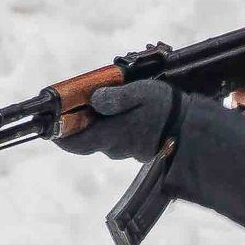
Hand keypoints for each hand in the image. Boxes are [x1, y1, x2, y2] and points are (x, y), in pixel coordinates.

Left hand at [53, 79, 178, 161]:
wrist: (193, 130)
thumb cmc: (167, 109)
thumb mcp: (141, 93)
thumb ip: (115, 97)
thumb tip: (93, 100)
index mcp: (110, 134)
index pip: (72, 142)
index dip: (58, 134)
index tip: (51, 123)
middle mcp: (114, 147)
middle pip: (87, 138)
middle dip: (82, 122)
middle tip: (82, 102)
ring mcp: (127, 151)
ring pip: (105, 137)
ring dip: (103, 122)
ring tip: (110, 101)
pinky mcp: (138, 150)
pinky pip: (120, 138)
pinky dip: (118, 126)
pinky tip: (129, 112)